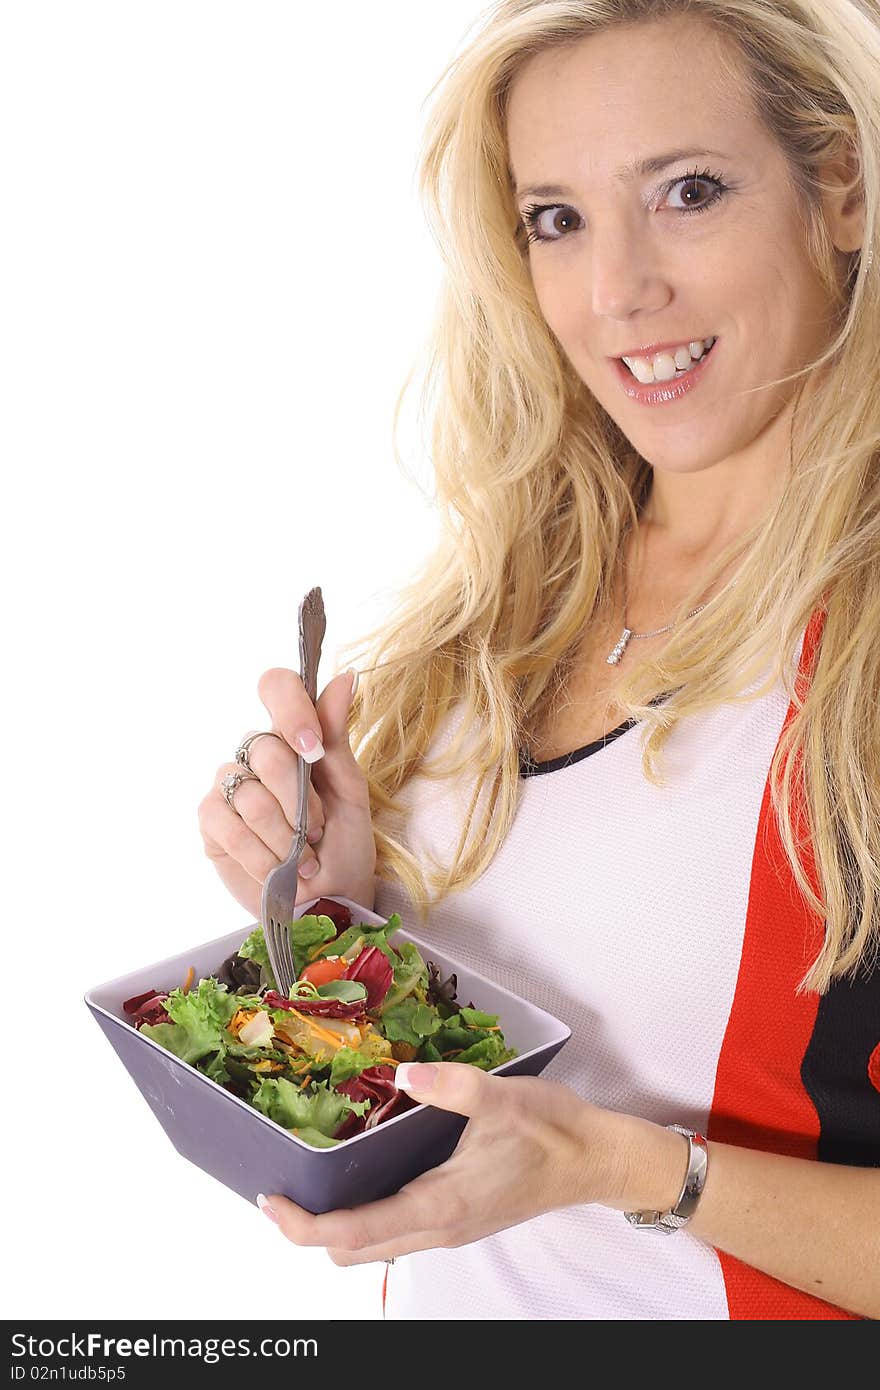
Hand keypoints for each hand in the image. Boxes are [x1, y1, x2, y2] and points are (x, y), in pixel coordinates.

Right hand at [198, 667, 376, 918]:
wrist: (329, 904)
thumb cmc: (344, 846)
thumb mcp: (350, 792)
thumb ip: (336, 737)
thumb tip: (345, 676)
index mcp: (294, 737)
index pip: (277, 687)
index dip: (290, 709)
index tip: (311, 747)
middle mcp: (256, 755)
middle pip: (266, 751)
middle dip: (301, 802)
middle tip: (317, 832)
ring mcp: (230, 786)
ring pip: (251, 797)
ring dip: (285, 838)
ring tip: (303, 859)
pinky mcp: (211, 823)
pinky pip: (229, 828)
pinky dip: (261, 856)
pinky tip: (277, 870)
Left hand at [257, 1062, 622, 1262]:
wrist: (597, 1160)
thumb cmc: (553, 1132)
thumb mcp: (502, 1098)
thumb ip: (450, 1086)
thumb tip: (403, 1076)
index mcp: (440, 1205)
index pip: (355, 1233)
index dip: (305, 1225)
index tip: (271, 1203)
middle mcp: (439, 1228)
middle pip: (354, 1252)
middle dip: (309, 1231)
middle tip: (279, 1191)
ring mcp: (449, 1227)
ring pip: (374, 1247)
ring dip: (335, 1228)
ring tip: (310, 1183)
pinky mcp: (458, 1218)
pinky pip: (396, 1231)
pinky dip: (364, 1217)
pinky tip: (361, 1176)